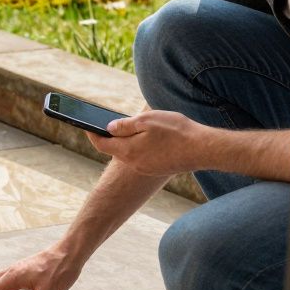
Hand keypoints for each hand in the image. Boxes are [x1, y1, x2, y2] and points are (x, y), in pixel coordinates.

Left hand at [85, 110, 208, 176]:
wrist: (203, 149)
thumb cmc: (176, 132)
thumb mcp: (147, 121)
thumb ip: (125, 125)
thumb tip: (109, 128)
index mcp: (127, 151)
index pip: (102, 144)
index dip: (92, 133)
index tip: (86, 125)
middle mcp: (134, 163)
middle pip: (115, 149)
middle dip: (111, 137)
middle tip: (108, 123)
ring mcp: (146, 168)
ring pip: (130, 153)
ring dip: (127, 142)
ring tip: (130, 128)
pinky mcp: (157, 168)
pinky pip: (143, 157)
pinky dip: (140, 147)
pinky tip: (149, 138)